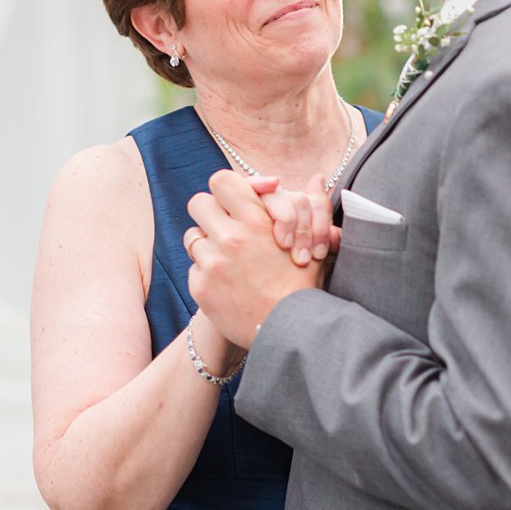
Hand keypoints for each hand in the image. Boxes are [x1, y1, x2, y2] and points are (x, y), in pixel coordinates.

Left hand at [185, 171, 325, 347]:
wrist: (290, 331)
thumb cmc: (303, 285)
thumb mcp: (312, 241)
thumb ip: (306, 206)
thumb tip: (317, 178)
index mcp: (256, 220)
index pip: (222, 181)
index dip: (227, 189)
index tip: (236, 201)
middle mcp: (230, 237)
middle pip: (199, 203)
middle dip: (210, 212)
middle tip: (223, 225)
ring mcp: (212, 262)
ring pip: (193, 236)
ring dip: (207, 243)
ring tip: (227, 258)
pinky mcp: (201, 286)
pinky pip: (194, 266)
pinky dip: (207, 272)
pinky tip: (227, 283)